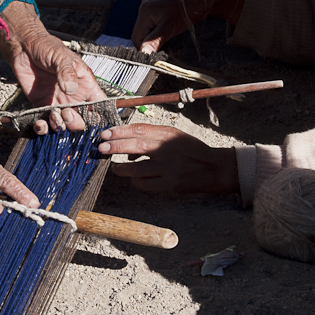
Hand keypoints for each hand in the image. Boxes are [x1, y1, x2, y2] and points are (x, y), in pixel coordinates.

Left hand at [0, 2, 105, 132]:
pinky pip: (45, 124)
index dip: (100, 115)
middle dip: (75, 122)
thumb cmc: (47, 47)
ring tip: (52, 116)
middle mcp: (73, 97)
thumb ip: (67, 72)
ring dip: (60, 126)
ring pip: (64, 125)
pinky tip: (40, 123)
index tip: (93, 119)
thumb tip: (71, 89)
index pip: (100, 105)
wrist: (24, 47)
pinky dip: (43, 129)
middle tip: (65, 112)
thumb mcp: (61, 56)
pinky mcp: (41, 107)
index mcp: (85, 85)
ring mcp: (58, 103)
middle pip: (83, 120)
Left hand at [97, 124, 238, 193]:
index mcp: (168, 134)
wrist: (213, 168)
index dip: (119, 131)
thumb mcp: (174, 136)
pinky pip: (145, 184)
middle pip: (136, 146)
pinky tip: (134, 179)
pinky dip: (136, 181)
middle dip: (115, 147)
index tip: (106, 133)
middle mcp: (168, 150)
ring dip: (122, 169)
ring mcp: (169, 168)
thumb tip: (126, 147)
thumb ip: (152, 137)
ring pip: (137, 169)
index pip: (139, 130)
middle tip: (101, 149)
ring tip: (116, 168)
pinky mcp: (170, 184)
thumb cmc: (190, 150)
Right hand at [131, 0, 244, 53]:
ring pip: (147, 27)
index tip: (158, 54)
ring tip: (170, 35)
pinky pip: (153, 21)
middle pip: (141, 32)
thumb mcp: (171, 28)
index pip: (136, 37)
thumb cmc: (189, 10)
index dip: (145, 48)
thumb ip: (154, 41)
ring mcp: (151, 3)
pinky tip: (170, 28)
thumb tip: (143, 54)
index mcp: (144, 10)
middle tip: (166, 45)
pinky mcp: (158, 3)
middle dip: (151, 41)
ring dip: (156, 35)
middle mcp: (145, 4)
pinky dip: (159, 28)